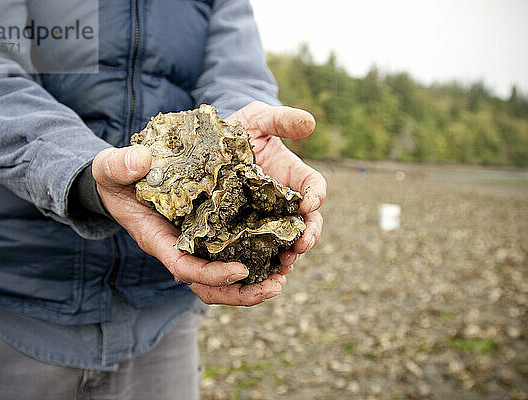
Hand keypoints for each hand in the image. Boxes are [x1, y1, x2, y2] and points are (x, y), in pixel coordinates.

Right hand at [92, 145, 285, 305]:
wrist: (123, 178)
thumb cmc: (114, 176)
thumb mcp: (109, 168)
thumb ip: (118, 165)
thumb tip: (139, 160)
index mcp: (157, 239)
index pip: (183, 267)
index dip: (210, 275)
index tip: (240, 271)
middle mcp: (178, 248)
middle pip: (209, 285)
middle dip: (241, 293)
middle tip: (276, 286)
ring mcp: (194, 244)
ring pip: (223, 277)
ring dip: (253, 283)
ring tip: (283, 277)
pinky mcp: (208, 233)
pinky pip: (231, 253)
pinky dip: (254, 258)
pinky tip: (279, 251)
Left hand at [227, 101, 325, 274]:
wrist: (211, 148)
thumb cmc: (239, 130)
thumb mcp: (259, 119)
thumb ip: (282, 119)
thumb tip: (310, 122)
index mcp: (295, 178)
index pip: (314, 188)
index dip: (316, 195)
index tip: (309, 201)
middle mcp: (285, 204)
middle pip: (307, 225)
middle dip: (308, 237)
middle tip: (302, 245)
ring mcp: (266, 221)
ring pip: (285, 244)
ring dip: (288, 256)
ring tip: (285, 265)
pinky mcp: (243, 234)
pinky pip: (257, 254)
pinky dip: (262, 266)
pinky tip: (258, 273)